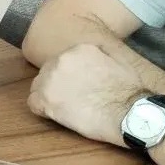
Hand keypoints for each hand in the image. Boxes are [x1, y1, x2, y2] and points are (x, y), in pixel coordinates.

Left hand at [28, 43, 145, 146]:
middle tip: (72, 99)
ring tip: (67, 108)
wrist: (131, 112)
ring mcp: (51, 80)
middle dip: (57, 85)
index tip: (78, 87)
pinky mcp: (47, 100)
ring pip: (38, 87)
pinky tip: (57, 115)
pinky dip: (43, 110)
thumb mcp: (117, 60)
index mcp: (77, 49)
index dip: (69, 77)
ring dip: (49, 97)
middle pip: (48, 73)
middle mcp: (60, 59)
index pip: (63, 62)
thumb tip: (94, 57)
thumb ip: (99, 55)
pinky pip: (33, 103)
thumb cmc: (130, 91)